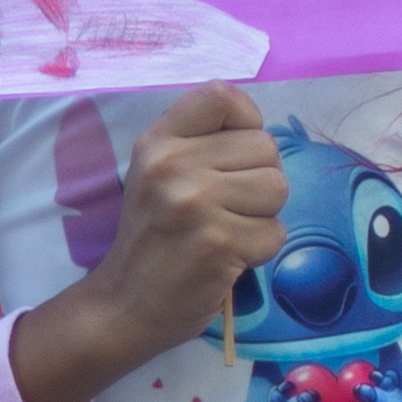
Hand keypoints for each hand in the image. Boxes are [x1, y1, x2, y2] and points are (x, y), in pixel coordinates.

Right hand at [12, 85, 282, 401]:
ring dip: (262, 217)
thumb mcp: (158, 176)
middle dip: (257, 181)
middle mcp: (171, 164)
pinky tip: (225, 259)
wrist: (123, 306)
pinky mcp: (217, 242)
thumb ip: (200, 145)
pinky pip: (275, 233)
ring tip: (224, 232)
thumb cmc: (152, 239)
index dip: (245, 121)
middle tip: (222, 210)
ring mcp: (193, 203)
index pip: (222, 95)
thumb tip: (261, 133)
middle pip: (266, 147)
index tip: (232, 154)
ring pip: (278, 188)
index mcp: (157, 142)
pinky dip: (259, 251)